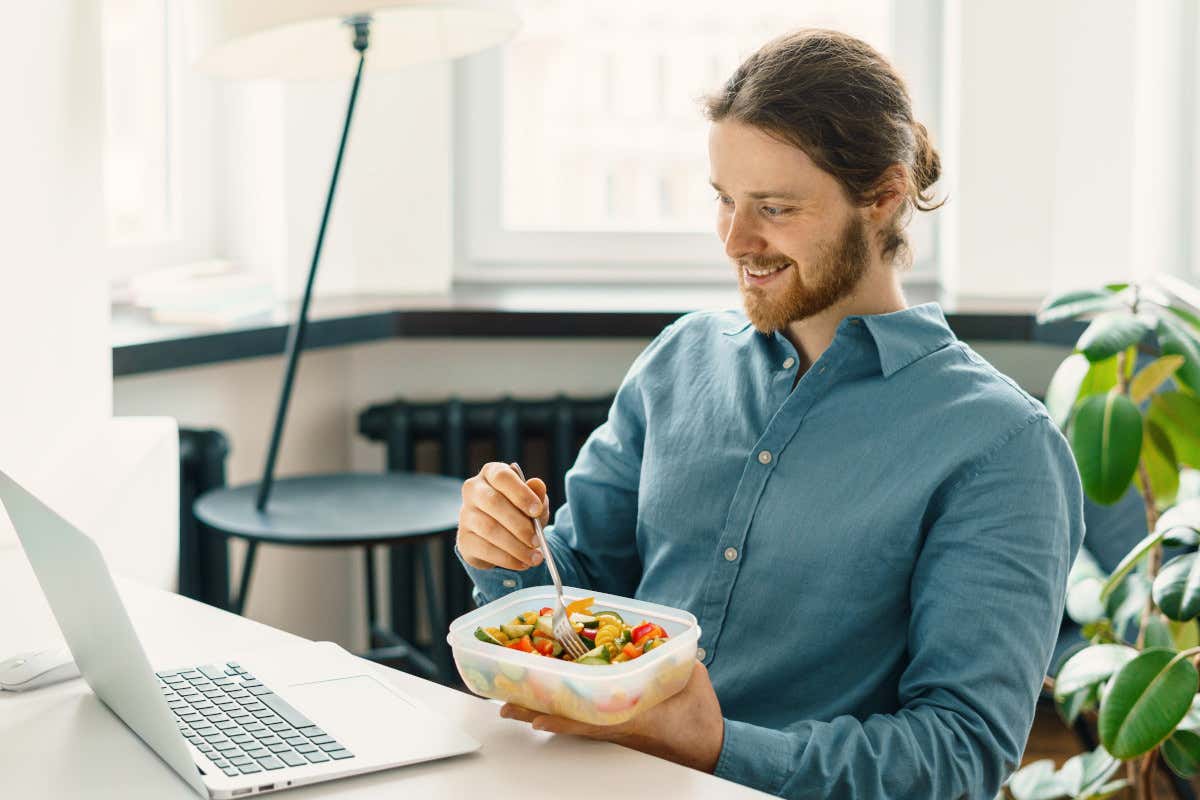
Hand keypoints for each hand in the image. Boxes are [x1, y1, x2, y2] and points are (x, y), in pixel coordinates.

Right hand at [457, 461, 549, 570]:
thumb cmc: (519, 511)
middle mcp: (474, 490)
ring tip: (534, 557)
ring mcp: (465, 515)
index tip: (537, 510)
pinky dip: (507, 559)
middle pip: (494, 503)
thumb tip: (537, 484)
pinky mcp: (464, 539)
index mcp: (491, 474)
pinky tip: (522, 563)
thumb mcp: (533, 502)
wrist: (501, 537)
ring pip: (489, 529)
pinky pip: (485, 549)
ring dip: (516, 546)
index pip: (502, 476)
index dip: (520, 493)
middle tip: (537, 540)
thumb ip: (536, 494)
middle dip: (519, 524)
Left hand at [500, 661, 724, 772]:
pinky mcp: (617, 728)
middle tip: (506, 705)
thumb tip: (657, 638)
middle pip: (571, 719)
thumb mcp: (690, 680)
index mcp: (634, 717)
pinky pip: (584, 719)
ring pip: (572, 719)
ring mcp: (614, 728)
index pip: (593, 720)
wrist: (708, 746)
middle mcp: (617, 725)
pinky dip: (562, 710)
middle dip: (537, 711)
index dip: (563, 719)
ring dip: (543, 710)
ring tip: (513, 704)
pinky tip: (543, 707)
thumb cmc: (700, 718)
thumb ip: (670, 657)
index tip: (536, 717)